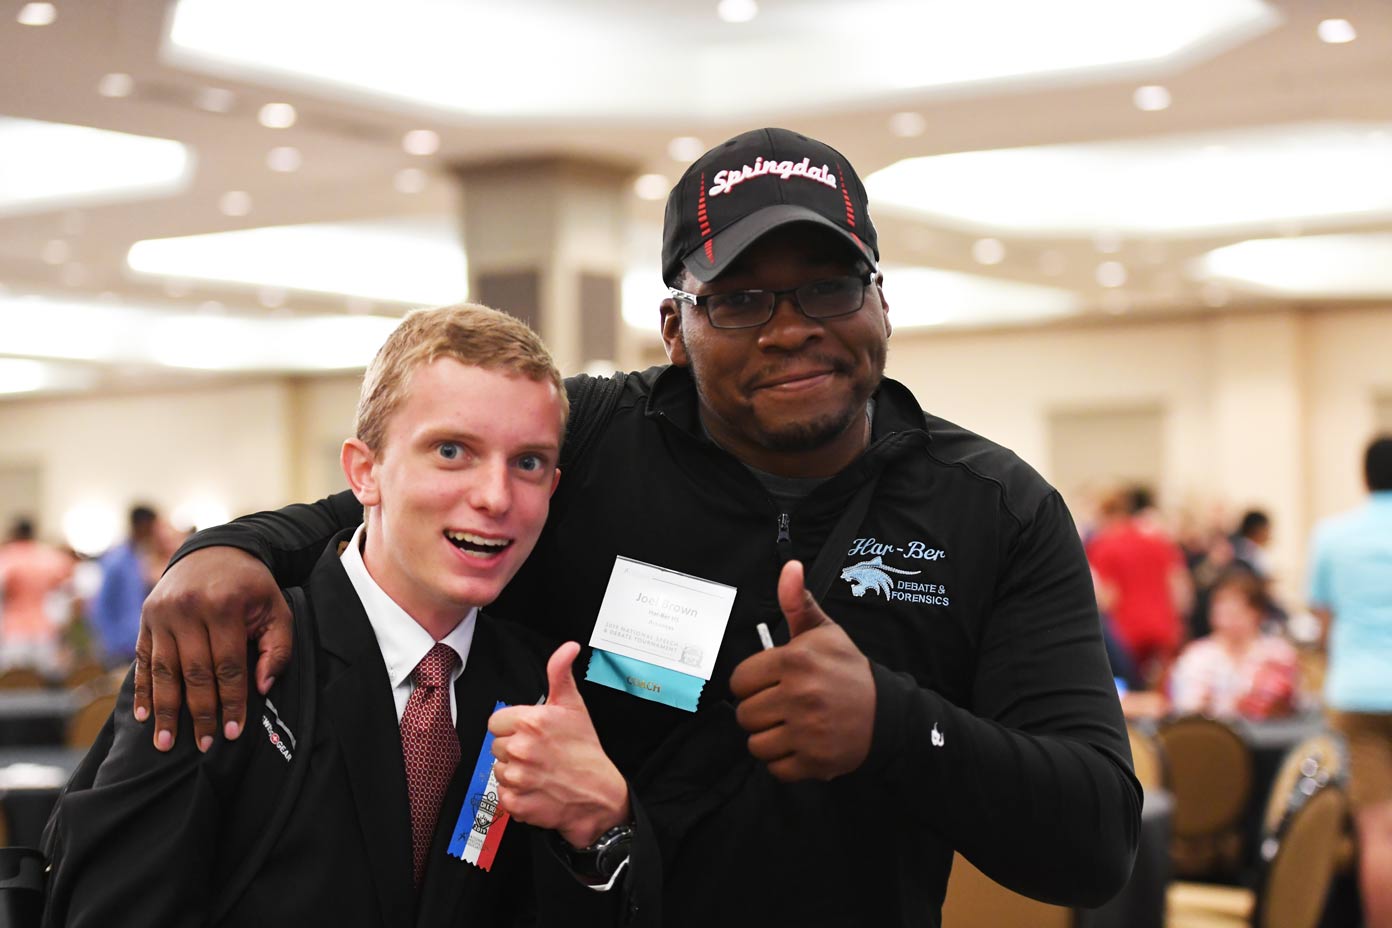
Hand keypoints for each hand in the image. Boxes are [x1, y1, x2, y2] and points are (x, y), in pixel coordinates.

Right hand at [134, 547, 292, 752]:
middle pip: (194, 672)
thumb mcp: (276, 609)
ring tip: (166, 742)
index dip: (232, 702)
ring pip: (164, 670)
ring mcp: (162, 613)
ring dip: (164, 710)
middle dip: (200, 713)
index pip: (229, 666)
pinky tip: (142, 715)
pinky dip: (142, 689)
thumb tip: (262, 688)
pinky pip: (143, 659)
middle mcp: (188, 609)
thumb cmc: (251, 587)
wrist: (215, 551)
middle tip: (204, 745)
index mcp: (224, 606)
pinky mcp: (146, 617)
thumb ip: (278, 648)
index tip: (234, 732)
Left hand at [488, 642, 630, 847]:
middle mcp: (521, 749)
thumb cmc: (586, 750)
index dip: (513, 727)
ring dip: (515, 772)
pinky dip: (517, 795)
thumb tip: (568, 648)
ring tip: (540, 770)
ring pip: (498, 770)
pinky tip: (537, 788)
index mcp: (531, 722)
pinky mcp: (517, 802)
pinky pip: (503, 795)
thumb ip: (560, 673)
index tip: (530, 733)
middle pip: (496, 746)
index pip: (496, 722)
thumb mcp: (574, 706)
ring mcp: (518, 777)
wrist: (599, 794)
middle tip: (539, 752)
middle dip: (514, 748)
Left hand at [729, 559, 875, 781]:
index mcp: (796, 660)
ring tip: (790, 726)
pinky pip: (775, 768)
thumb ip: (797, 602)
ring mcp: (807, 731)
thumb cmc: (848, 671)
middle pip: (745, 714)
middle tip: (781, 706)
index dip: (751, 683)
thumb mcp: (824, 633)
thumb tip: (789, 567)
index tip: (769, 684)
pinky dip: (784, 762)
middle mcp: (799, 695)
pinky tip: (800, 745)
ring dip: (769, 738)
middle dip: (759, 711)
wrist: (887, 713)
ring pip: (756, 744)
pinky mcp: (814, 761)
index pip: (740, 680)